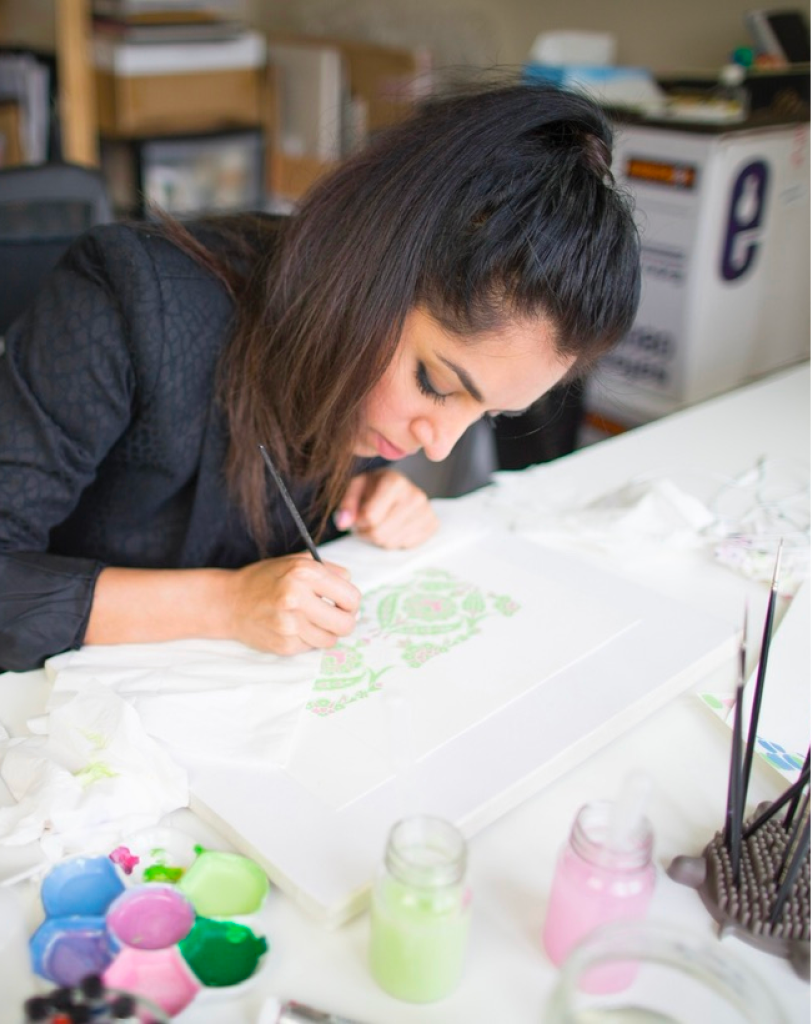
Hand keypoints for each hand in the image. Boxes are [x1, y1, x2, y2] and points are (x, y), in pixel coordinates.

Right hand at [229, 553, 360, 654]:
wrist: (230, 602)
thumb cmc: (267, 579)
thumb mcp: (297, 562)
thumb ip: (329, 571)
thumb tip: (352, 588)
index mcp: (304, 573)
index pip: (351, 597)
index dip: (351, 602)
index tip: (344, 603)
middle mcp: (297, 598)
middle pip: (346, 624)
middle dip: (345, 621)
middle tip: (335, 617)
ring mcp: (289, 625)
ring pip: (331, 640)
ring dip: (326, 632)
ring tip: (310, 621)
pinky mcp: (284, 645)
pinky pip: (311, 647)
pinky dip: (307, 639)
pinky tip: (293, 628)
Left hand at [334, 469, 438, 548]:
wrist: (400, 488)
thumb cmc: (375, 488)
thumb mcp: (356, 488)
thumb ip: (347, 504)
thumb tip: (343, 523)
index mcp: (395, 481)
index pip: (370, 517)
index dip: (358, 522)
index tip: (358, 518)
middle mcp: (415, 495)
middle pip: (380, 533)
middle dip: (368, 533)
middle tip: (367, 526)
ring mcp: (427, 511)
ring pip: (392, 542)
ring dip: (380, 539)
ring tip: (380, 525)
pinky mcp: (433, 524)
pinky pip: (406, 546)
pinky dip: (397, 541)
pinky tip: (395, 528)